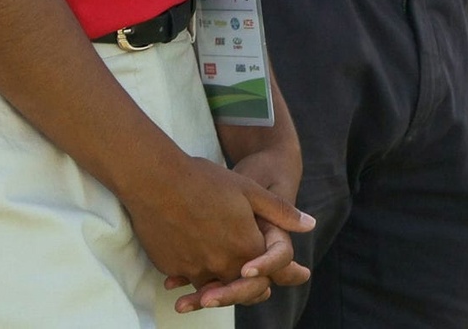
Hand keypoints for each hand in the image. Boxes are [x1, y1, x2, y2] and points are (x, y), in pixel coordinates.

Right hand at [125, 153, 310, 298]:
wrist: (157, 180)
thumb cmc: (206, 181)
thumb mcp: (249, 190)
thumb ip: (281, 212)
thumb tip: (310, 224)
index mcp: (246, 246)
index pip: (266, 272)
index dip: (273, 272)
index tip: (277, 273)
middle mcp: (222, 263)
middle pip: (240, 286)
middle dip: (246, 286)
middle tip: (251, 282)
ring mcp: (195, 268)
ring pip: (212, 286)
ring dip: (218, 285)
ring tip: (219, 281)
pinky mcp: (172, 266)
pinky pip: (188, 277)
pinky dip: (192, 276)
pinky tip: (191, 264)